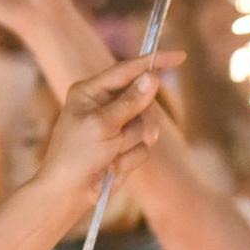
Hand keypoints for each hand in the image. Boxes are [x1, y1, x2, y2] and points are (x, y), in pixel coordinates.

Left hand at [33, 53, 176, 205]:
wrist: (69, 193)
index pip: (127, 70)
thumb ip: (129, 101)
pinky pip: (144, 145)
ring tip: (113, 153)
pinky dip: (130, 157)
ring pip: (148, 123)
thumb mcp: (102, 124)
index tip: (180, 56)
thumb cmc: (76, 156)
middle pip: (144, 98)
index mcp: (90, 92)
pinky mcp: (125, 145)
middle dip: (143, 118)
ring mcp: (116, 125)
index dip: (153, 62)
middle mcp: (103, 105)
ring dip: (133, 141)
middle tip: (141, 134)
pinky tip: (112, 166)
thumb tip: (152, 77)